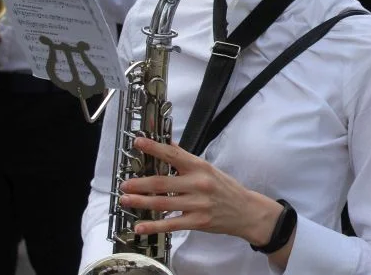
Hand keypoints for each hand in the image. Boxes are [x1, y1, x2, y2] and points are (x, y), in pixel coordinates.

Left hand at [119, 137, 283, 246]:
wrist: (245, 210)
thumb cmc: (225, 188)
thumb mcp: (208, 169)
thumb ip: (186, 160)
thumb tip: (166, 144)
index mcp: (200, 167)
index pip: (173, 154)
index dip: (154, 148)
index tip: (138, 143)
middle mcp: (198, 184)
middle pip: (162, 182)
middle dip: (140, 184)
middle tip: (124, 185)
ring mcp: (197, 203)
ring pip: (162, 202)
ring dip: (141, 202)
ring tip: (126, 201)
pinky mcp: (197, 221)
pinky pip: (171, 224)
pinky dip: (153, 226)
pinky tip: (139, 227)